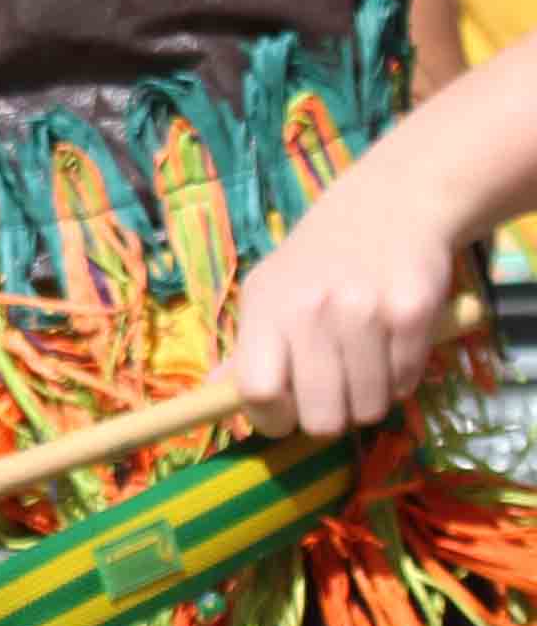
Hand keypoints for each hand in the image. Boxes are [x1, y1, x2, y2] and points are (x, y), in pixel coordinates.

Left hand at [226, 153, 469, 438]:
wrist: (390, 207)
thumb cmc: (320, 259)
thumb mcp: (269, 290)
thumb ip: (247, 347)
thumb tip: (213, 396)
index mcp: (266, 308)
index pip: (257, 391)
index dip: (272, 419)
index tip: (286, 416)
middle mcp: (311, 311)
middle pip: (320, 417)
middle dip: (329, 418)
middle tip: (335, 394)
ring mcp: (364, 312)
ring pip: (369, 408)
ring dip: (370, 398)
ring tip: (366, 363)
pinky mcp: (412, 314)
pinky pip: (406, 383)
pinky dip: (402, 378)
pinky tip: (393, 346)